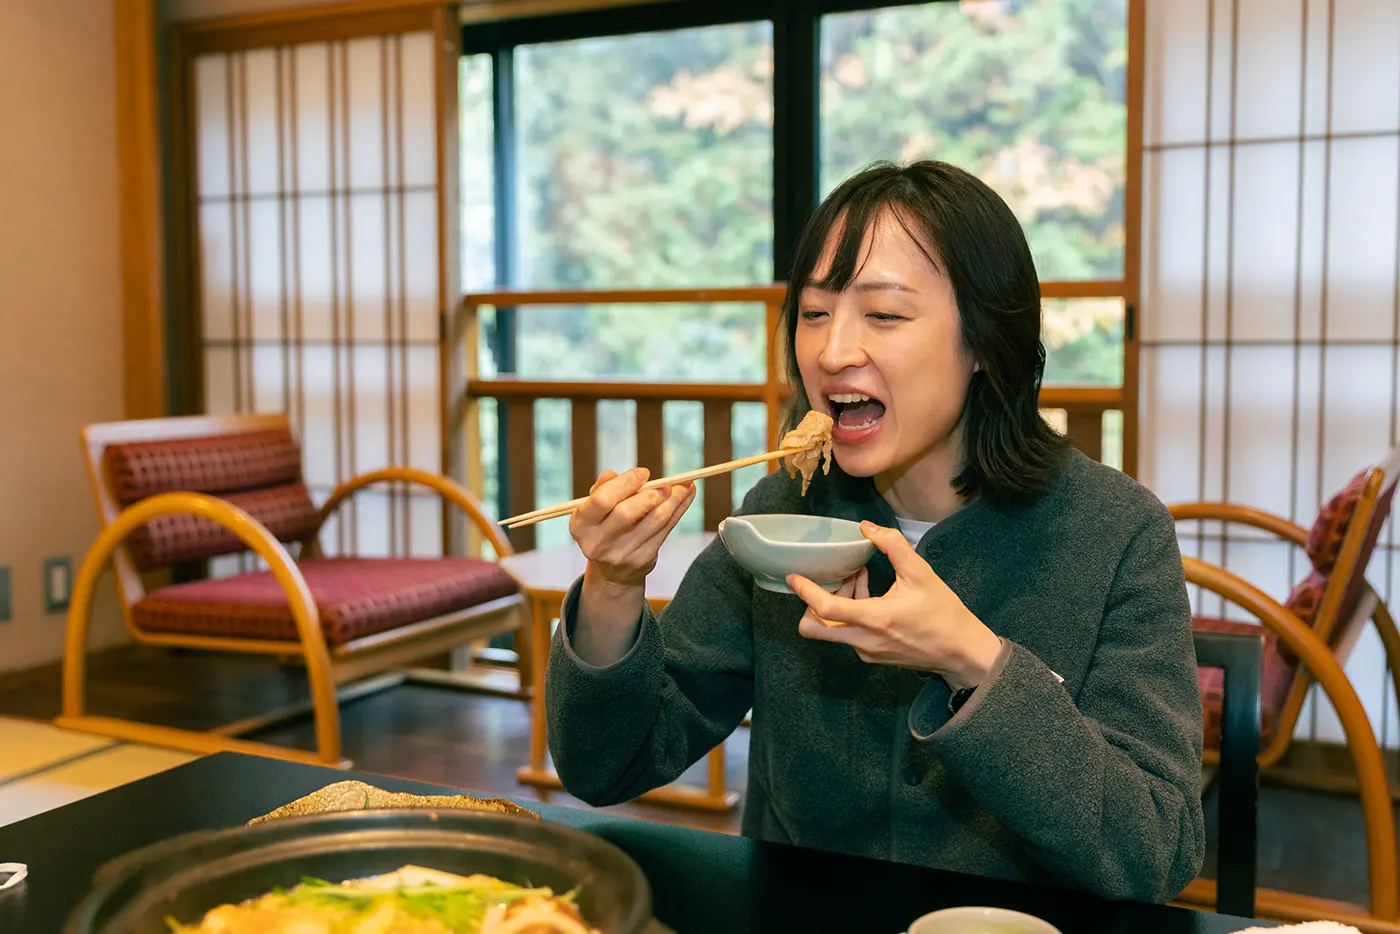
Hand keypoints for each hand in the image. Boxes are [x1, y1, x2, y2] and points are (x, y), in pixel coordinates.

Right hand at [570, 468, 695, 590]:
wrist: (612, 571)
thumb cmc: (605, 526)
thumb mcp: (596, 508)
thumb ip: (603, 488)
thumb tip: (614, 474)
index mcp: (581, 525)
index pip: (602, 500)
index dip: (624, 483)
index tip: (643, 473)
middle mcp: (597, 543)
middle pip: (626, 513)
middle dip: (649, 494)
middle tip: (665, 483)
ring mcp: (621, 554)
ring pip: (654, 521)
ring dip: (674, 499)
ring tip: (684, 484)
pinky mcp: (643, 560)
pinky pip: (666, 529)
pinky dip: (680, 509)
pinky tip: (687, 494)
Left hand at [787, 520, 1001, 689]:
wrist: (961, 652)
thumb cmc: (944, 613)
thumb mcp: (922, 574)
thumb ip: (893, 546)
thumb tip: (867, 527)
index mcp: (876, 619)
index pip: (825, 609)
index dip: (805, 592)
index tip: (794, 576)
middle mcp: (865, 641)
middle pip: (814, 629)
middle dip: (811, 604)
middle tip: (829, 580)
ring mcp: (866, 652)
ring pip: (832, 630)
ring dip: (835, 604)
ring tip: (858, 577)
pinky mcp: (872, 656)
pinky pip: (847, 635)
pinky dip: (849, 614)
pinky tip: (869, 594)